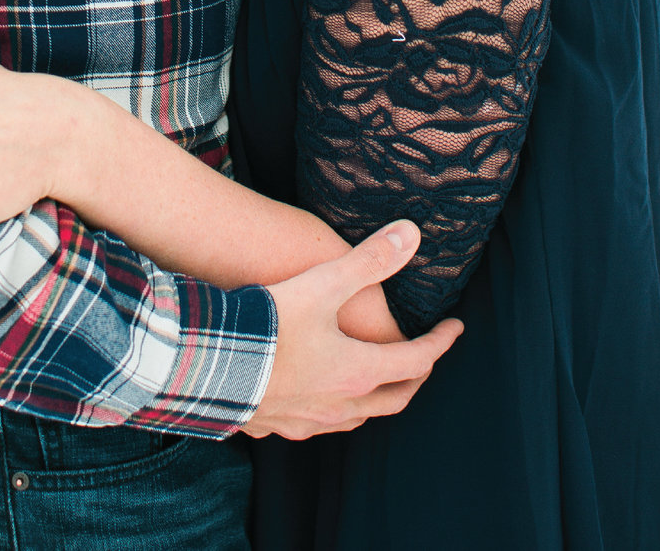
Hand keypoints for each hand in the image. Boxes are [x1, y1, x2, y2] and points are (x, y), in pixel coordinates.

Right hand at [243, 223, 460, 438]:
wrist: (205, 363)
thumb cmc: (267, 324)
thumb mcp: (321, 284)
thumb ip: (368, 261)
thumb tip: (412, 234)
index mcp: (360, 373)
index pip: (418, 360)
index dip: (440, 342)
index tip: (455, 328)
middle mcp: (342, 405)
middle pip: (395, 398)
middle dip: (415, 377)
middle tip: (423, 358)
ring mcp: (310, 421)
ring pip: (359, 418)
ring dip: (376, 399)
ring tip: (376, 380)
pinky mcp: (277, 425)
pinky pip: (319, 425)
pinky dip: (334, 411)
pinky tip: (318, 397)